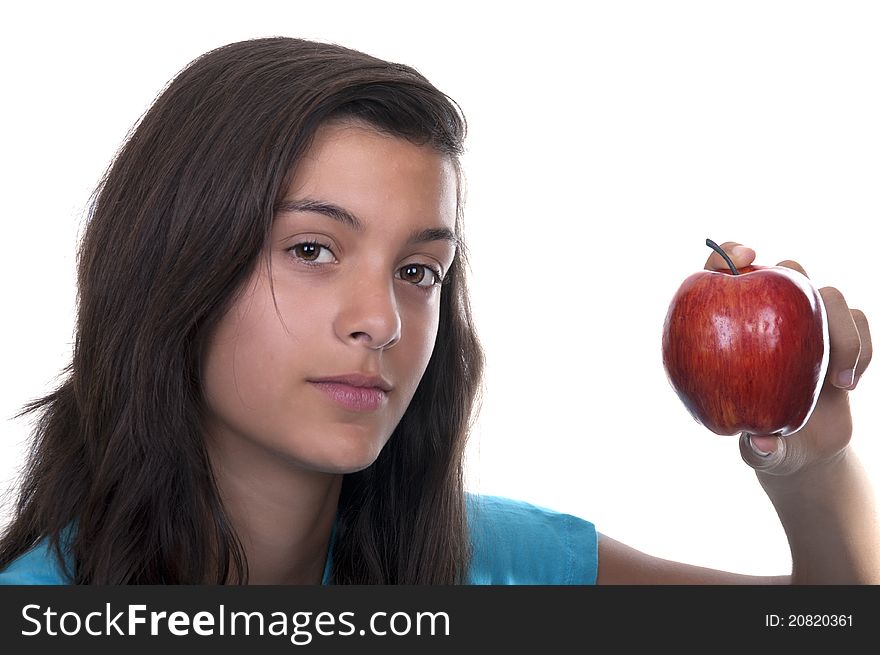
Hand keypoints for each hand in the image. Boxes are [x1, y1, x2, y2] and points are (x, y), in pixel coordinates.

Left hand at [704, 241, 872, 475]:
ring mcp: (808, 324)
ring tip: (839, 379)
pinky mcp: (841, 338)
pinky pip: (859, 323)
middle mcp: (770, 316)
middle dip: (794, 277)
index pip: (722, 274)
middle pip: (785, 273)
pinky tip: (849, 382)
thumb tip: (762, 444)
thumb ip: (759, 447)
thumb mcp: (759, 449)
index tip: (744, 255)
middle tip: (806, 310)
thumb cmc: (765, 442)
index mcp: (732, 328)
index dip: (727, 254)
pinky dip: (860, 347)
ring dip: (839, 330)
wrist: (804, 449)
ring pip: (828, 296)